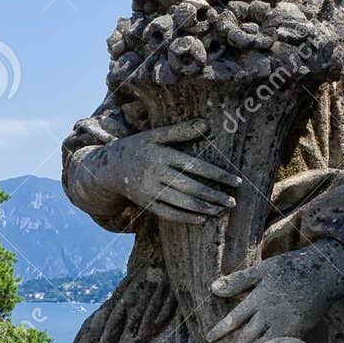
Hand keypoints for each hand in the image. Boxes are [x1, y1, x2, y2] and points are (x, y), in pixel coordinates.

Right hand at [84, 120, 239, 224]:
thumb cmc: (136, 148)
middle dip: (214, 195)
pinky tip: (203, 218)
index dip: (217, 174)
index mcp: (160, 155)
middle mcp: (155, 174)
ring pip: (181, 203)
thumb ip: (180, 131)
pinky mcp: (146, 204)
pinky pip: (169, 214)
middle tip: (233, 201)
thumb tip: (207, 125)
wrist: (108, 169)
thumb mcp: (154, 135)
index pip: (195, 166)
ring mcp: (149, 191)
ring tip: (221, 209)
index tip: (235, 181)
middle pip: (191, 187)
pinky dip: (187, 218)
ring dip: (204, 208)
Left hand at [206, 244, 343, 342]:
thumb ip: (238, 281)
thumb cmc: (290, 269)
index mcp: (259, 299)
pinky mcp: (298, 332)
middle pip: (246, 338)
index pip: (234, 318)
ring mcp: (285, 325)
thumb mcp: (262, 269)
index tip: (208, 339)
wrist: (324, 274)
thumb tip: (212, 288)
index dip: (220, 330)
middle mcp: (270, 315)